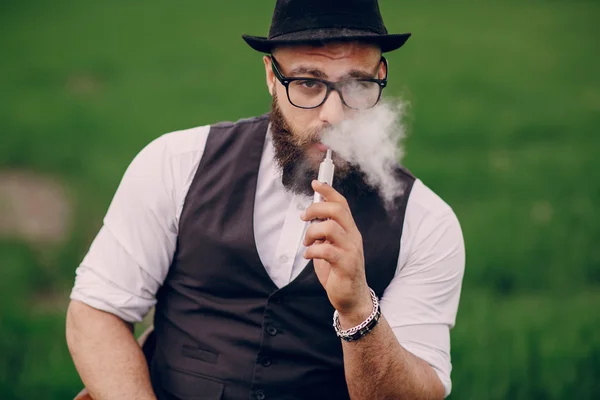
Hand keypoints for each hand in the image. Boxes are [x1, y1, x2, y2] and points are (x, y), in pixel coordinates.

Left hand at [301, 181, 372, 325]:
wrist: (351, 298)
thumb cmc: (338, 271)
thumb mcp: (330, 247)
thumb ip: (323, 232)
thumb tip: (310, 215)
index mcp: (350, 230)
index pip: (342, 204)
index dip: (329, 191)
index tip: (315, 183)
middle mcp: (353, 237)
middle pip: (337, 211)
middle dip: (316, 209)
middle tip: (304, 218)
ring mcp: (351, 250)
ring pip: (330, 228)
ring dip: (312, 233)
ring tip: (307, 244)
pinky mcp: (346, 265)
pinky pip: (326, 250)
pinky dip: (312, 251)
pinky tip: (308, 256)